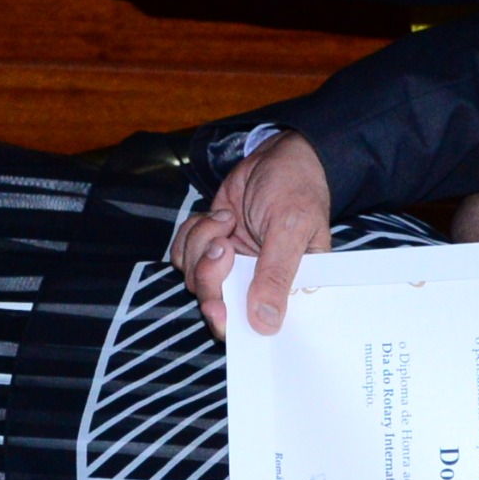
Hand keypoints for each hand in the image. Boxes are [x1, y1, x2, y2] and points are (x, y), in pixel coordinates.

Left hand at [171, 133, 331, 337]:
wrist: (279, 153)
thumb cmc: (296, 188)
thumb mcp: (291, 229)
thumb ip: (276, 275)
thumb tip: (266, 323)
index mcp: (285, 288)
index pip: (254, 325)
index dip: (230, 323)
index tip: (217, 310)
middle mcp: (255, 283)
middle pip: (215, 303)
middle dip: (210, 275)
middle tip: (222, 246)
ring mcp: (230, 265)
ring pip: (193, 277)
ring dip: (201, 245)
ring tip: (226, 218)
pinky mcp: (210, 246)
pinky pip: (183, 254)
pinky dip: (192, 233)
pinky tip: (217, 215)